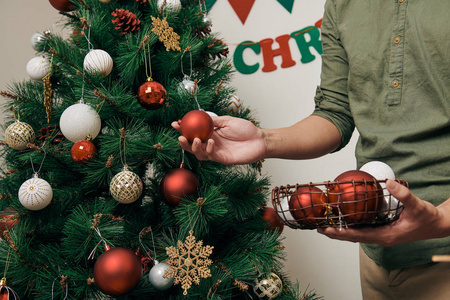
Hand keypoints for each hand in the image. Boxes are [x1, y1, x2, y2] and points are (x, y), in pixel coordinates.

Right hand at [171, 115, 266, 164]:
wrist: (259, 140)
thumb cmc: (246, 129)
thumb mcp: (228, 121)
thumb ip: (214, 121)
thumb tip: (200, 116)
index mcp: (211, 133)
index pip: (194, 132)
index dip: (183, 129)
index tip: (175, 124)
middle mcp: (211, 143)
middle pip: (193, 145)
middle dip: (184, 142)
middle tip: (180, 137)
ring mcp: (217, 152)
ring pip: (199, 153)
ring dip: (195, 148)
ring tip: (196, 140)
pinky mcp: (223, 159)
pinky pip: (211, 156)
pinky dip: (209, 149)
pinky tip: (211, 142)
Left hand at [317, 179, 449, 246]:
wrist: (437, 224)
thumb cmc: (428, 218)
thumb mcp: (417, 205)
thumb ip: (403, 195)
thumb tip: (389, 183)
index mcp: (386, 236)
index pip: (358, 235)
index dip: (342, 232)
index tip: (328, 229)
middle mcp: (381, 237)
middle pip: (353, 237)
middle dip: (336, 233)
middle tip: (319, 227)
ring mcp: (381, 235)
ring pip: (357, 234)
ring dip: (342, 230)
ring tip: (326, 224)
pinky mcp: (383, 230)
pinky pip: (363, 229)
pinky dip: (352, 225)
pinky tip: (345, 219)